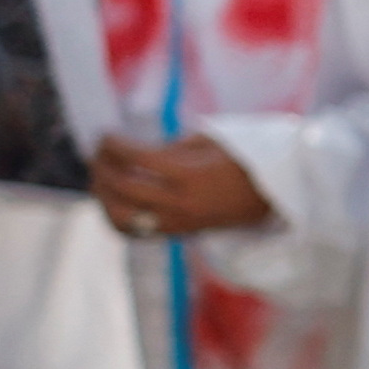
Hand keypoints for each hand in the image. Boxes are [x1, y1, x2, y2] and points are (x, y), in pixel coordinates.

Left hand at [91, 132, 278, 239]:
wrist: (272, 197)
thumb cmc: (245, 161)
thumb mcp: (211, 143)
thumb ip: (171, 148)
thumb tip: (134, 153)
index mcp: (192, 176)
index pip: (138, 159)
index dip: (115, 145)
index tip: (105, 134)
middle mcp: (181, 203)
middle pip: (124, 189)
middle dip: (101, 168)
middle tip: (95, 153)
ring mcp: (178, 222)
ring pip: (122, 217)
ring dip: (102, 197)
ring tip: (98, 177)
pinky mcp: (178, 233)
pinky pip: (135, 231)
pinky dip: (115, 217)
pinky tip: (111, 201)